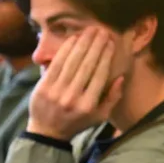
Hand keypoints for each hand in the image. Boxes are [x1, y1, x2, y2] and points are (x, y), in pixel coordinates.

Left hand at [26, 27, 124, 141]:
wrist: (47, 131)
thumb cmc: (78, 122)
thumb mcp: (100, 117)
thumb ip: (112, 98)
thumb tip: (120, 77)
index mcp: (89, 105)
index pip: (100, 75)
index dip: (105, 56)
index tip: (110, 43)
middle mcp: (73, 97)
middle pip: (87, 65)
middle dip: (95, 45)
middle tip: (101, 31)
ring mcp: (57, 91)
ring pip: (72, 62)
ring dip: (81, 43)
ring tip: (89, 31)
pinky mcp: (43, 86)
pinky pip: (57, 64)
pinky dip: (65, 50)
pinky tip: (73, 39)